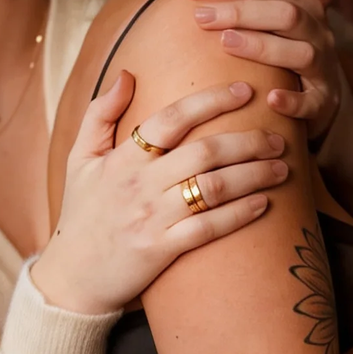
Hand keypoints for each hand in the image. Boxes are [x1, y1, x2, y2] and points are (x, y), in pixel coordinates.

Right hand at [32, 72, 288, 314]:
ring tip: (282, 167)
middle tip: (278, 137)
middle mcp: (138, 185)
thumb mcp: (78, 159)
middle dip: (248, 141)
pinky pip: (209, 228)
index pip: (171, 118)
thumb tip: (127, 74)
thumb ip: (99, 113)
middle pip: (204, 152)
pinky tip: (265, 204)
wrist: (70, 279)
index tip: (245, 90)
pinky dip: (240, 214)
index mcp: (121, 159)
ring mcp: (152, 219)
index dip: (211, 100)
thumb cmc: (80, 214)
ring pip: (214, 188)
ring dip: (254, 175)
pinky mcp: (161, 250)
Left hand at [181, 0, 342, 140]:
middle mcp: (318, 32)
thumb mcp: (269, 18)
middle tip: (199, 16)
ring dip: (263, 46)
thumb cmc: (283, 53)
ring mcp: (324, 67)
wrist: (317, 99)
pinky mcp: (325, 102)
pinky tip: (270, 99)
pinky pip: (313, 102)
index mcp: (303, 6)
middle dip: (240, 11)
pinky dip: (294, 100)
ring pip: (302, 52)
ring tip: (225, 43)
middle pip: (286, 13)